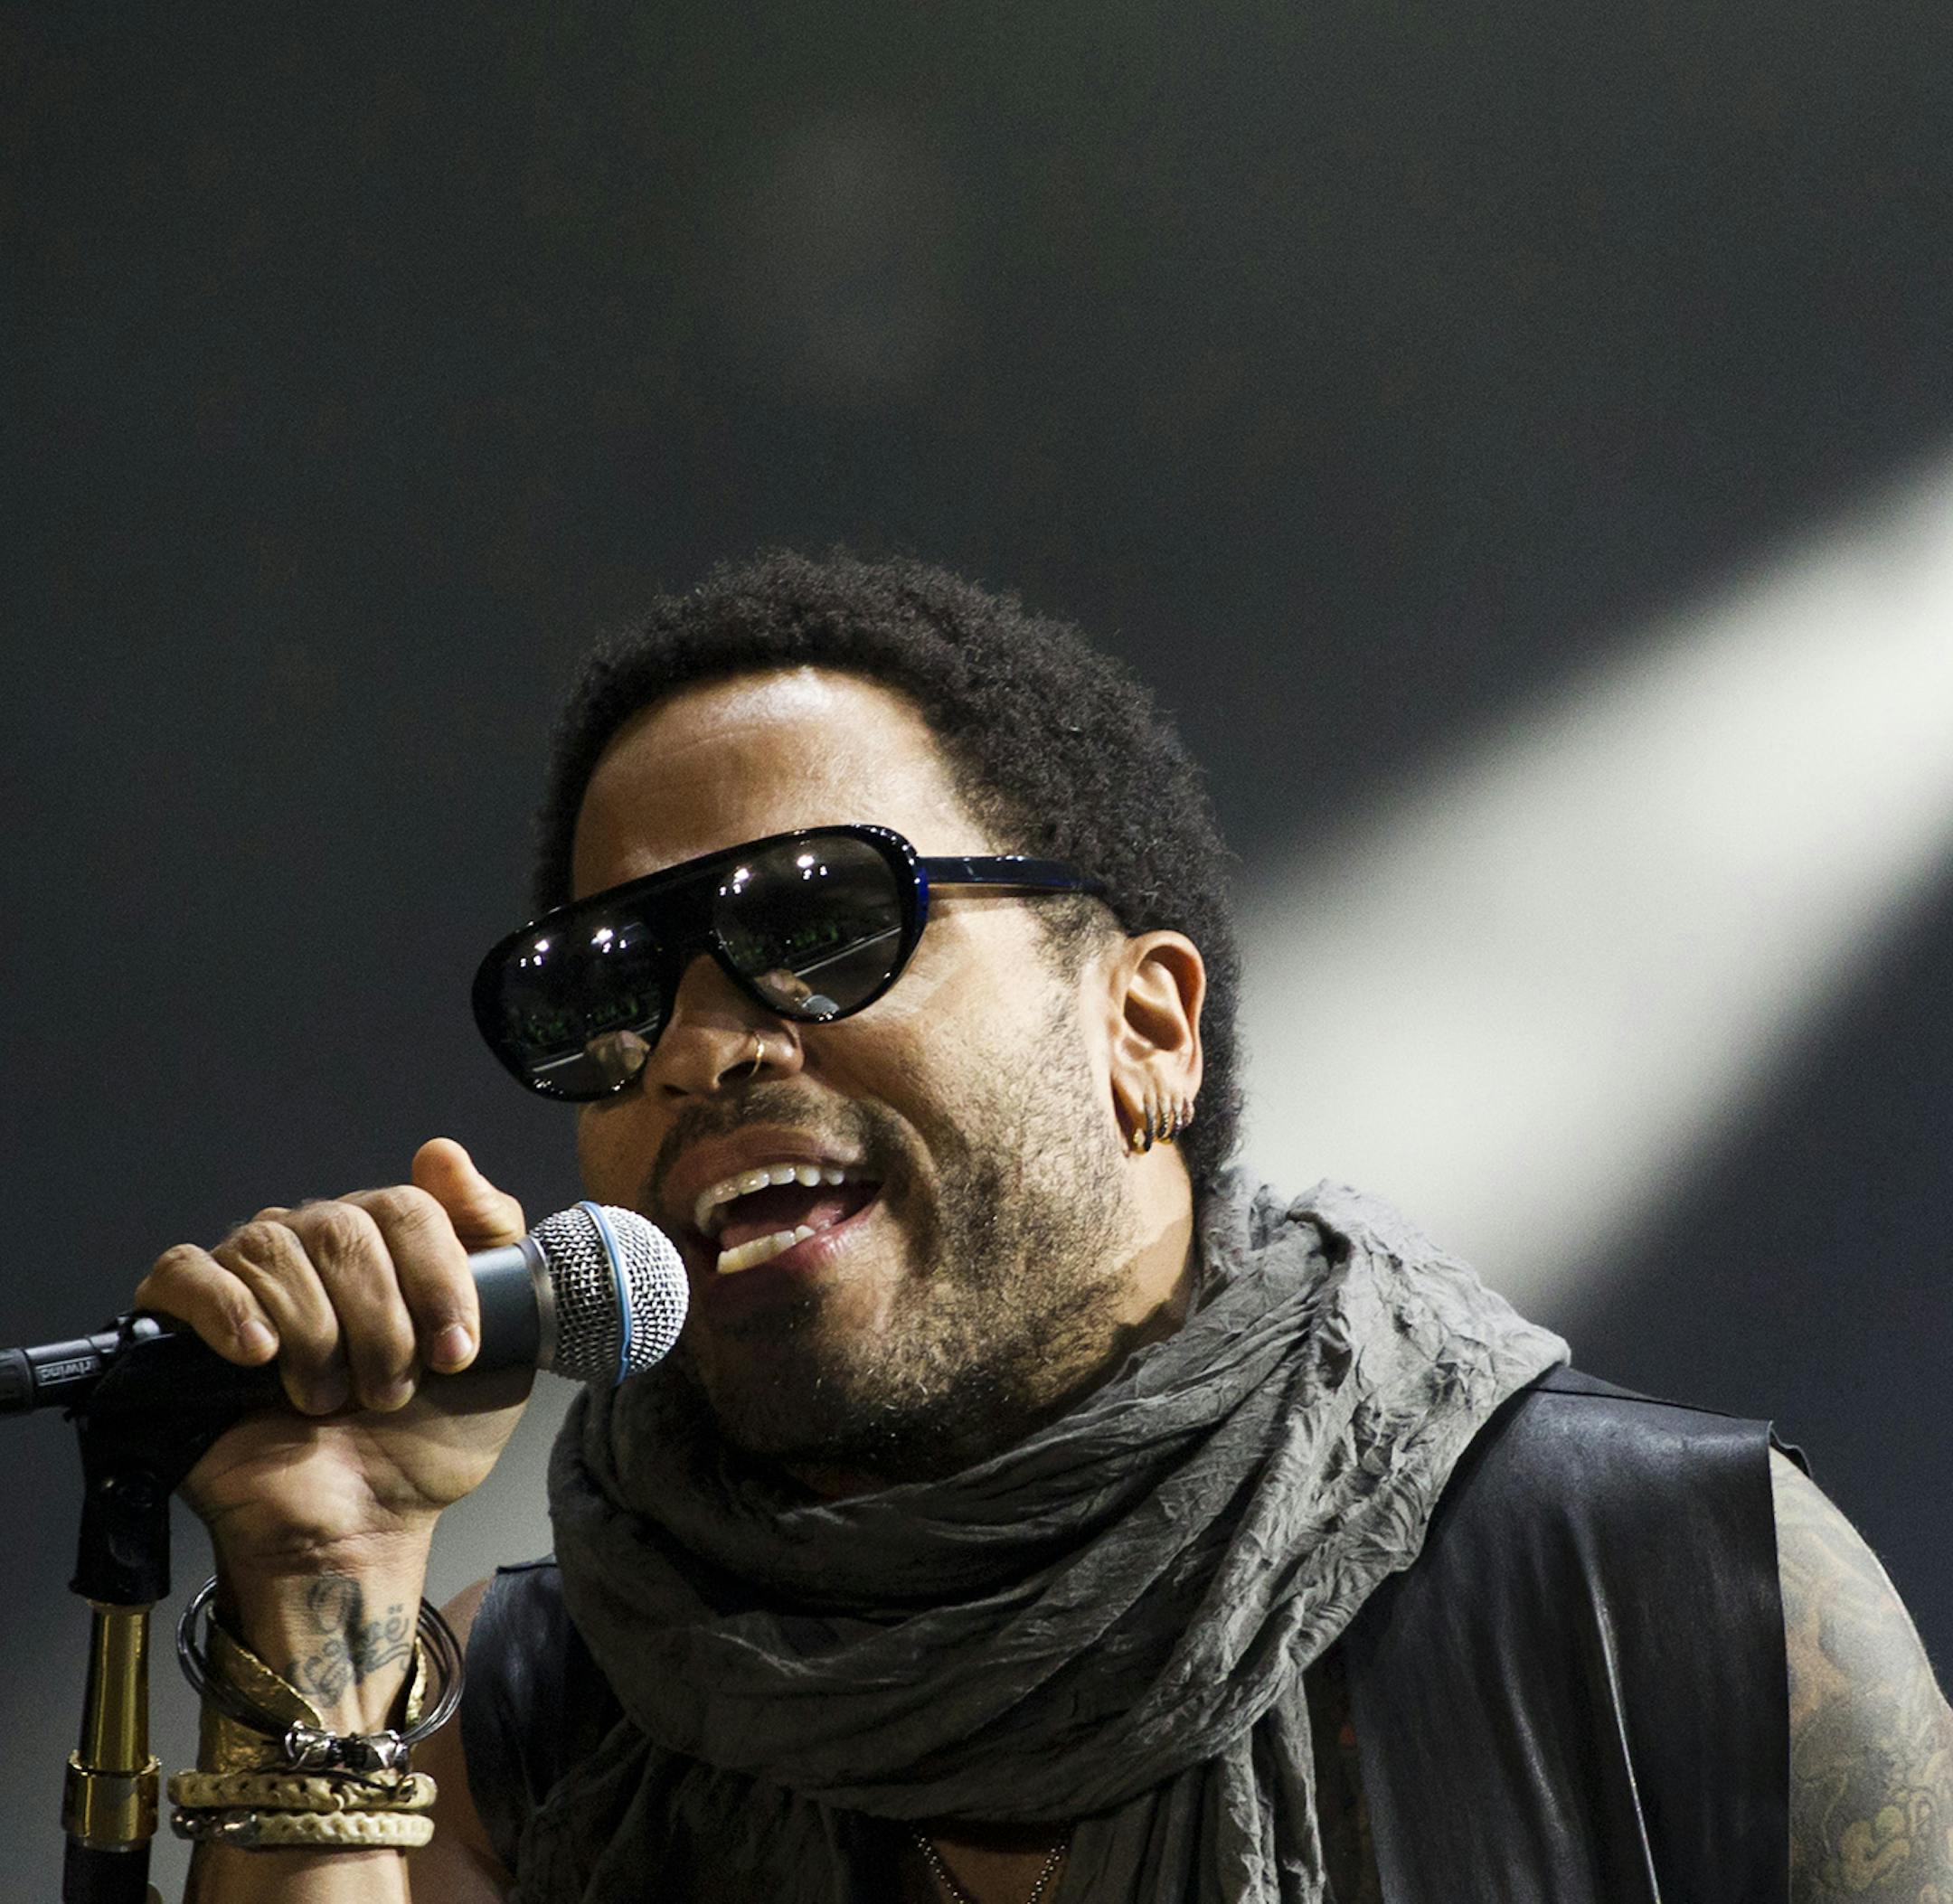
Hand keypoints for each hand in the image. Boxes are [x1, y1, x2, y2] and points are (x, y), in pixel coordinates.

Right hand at [135, 1138, 534, 1581]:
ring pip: (271, 1247)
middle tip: (392, 1391)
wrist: (365, 1523)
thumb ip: (489, 1239)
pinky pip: (185, 1273)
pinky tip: (259, 1354)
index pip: (408, 1205)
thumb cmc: (429, 1437)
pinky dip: (226, 1310)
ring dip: (317, 1336)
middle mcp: (313, 1246)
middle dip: (381, 1323)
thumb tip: (441, 1151)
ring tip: (331, 1400)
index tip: (455, 1353)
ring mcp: (247, 1281)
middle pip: (342, 1227)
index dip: (437, 1278)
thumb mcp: (499, 1340)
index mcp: (384, 1241)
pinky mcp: (180, 1325)